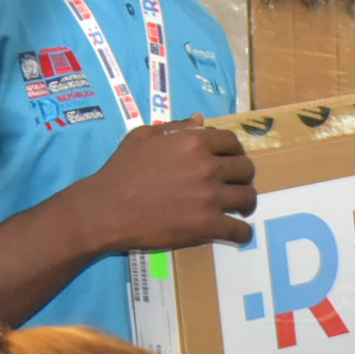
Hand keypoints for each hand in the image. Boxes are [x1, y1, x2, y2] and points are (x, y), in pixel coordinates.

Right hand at [69, 121, 256, 257]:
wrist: (106, 209)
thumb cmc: (121, 170)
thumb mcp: (143, 136)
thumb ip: (175, 127)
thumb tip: (200, 120)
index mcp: (194, 142)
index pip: (233, 143)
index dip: (234, 152)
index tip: (229, 162)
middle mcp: (207, 167)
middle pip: (246, 169)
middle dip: (242, 177)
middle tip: (234, 185)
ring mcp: (209, 198)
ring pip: (248, 198)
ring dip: (245, 203)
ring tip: (237, 208)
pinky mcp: (207, 226)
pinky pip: (240, 230)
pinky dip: (242, 233)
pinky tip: (237, 233)